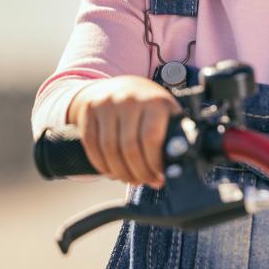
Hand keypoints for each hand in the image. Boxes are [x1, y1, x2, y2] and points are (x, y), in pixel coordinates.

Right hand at [66, 75, 181, 188]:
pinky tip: (112, 172)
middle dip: (138, 173)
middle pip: (129, 148)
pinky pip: (92, 145)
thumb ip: (173, 132)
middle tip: (145, 182)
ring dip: (120, 172)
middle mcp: (129, 99)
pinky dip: (102, 165)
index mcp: (155, 101)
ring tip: (130, 179)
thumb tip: (178, 165)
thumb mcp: (165, 111)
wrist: (117, 85)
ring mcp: (107, 104)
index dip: (154, 164)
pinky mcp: (89, 110)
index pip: (151, 138)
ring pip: (109, 150)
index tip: (159, 177)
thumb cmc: (148, 105)